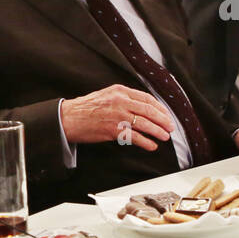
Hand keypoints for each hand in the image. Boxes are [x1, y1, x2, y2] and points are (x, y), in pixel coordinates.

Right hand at [59, 85, 174, 150]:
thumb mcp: (106, 95)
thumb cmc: (85, 108)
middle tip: (170, 127)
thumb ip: (123, 98)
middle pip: (149, 110)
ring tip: (164, 137)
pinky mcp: (113, 130)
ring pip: (144, 123)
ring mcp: (117, 116)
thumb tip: (141, 106)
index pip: (146, 98)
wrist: (68, 118)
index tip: (166, 115)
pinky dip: (145, 142)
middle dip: (163, 120)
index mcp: (120, 91)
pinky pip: (134, 137)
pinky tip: (152, 146)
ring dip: (157, 131)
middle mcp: (120, 101)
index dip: (160, 108)